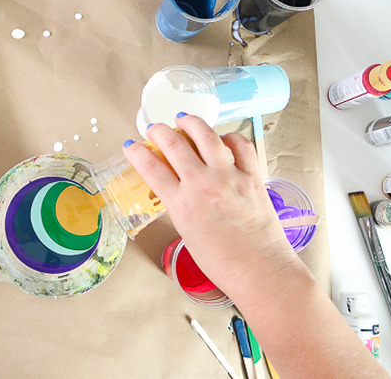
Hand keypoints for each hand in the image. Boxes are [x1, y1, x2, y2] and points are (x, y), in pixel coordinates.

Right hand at [123, 114, 297, 298]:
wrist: (260, 272)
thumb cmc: (223, 263)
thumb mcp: (187, 233)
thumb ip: (180, 206)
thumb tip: (177, 188)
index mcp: (182, 204)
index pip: (151, 168)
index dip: (137, 153)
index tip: (131, 145)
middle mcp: (203, 185)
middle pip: (174, 144)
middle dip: (159, 131)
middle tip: (154, 128)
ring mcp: (229, 178)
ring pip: (207, 136)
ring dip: (192, 123)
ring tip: (184, 119)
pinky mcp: (252, 177)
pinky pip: (241, 146)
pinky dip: (230, 137)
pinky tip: (223, 138)